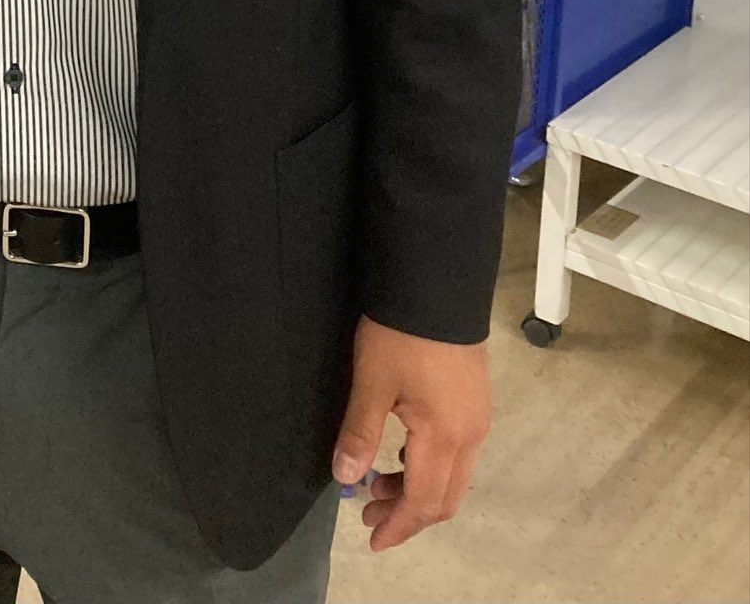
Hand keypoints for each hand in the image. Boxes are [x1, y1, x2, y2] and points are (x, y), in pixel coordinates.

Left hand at [331, 314, 490, 551]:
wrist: (437, 283)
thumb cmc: (401, 334)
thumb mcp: (372, 381)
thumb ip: (360, 433)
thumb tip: (345, 479)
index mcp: (446, 437)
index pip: (424, 503)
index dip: (398, 526)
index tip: (372, 539)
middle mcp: (472, 436)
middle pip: (445, 497)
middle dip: (407, 513)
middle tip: (367, 511)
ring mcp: (479, 419)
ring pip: (453, 477)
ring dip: (418, 489)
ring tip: (378, 480)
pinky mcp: (477, 401)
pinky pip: (458, 454)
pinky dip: (429, 466)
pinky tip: (402, 451)